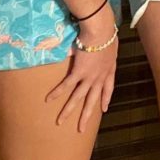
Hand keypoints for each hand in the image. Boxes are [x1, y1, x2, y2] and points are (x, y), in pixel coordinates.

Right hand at [45, 10, 118, 132]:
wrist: (101, 31)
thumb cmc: (106, 32)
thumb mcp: (110, 42)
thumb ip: (104, 48)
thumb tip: (96, 46)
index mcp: (109, 70)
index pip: (108, 88)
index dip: (105, 99)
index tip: (104, 109)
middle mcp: (100, 77)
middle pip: (92, 100)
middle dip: (86, 115)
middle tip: (81, 128)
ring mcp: (89, 77)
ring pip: (78, 98)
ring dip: (69, 110)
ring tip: (60, 121)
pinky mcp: (79, 73)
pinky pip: (66, 85)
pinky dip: (57, 92)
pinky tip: (48, 99)